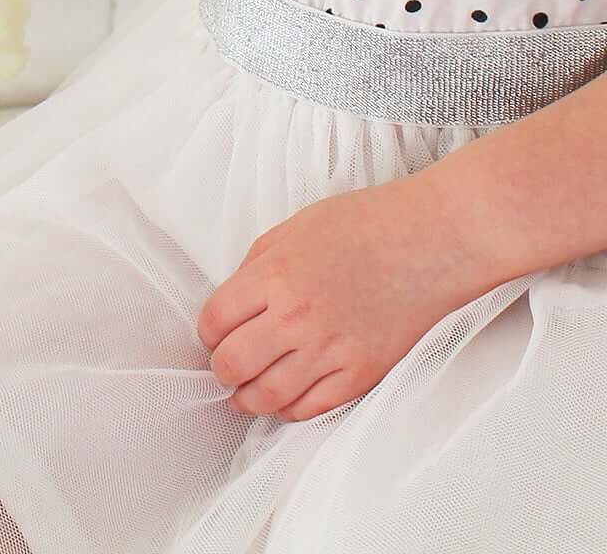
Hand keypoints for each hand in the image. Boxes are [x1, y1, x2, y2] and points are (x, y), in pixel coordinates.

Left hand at [196, 177, 489, 423]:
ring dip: (248, 399)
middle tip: (224, 368)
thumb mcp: (291, 229)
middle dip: (221, 369)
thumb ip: (257, 266)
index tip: (212, 335)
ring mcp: (330, 350)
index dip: (207, 332)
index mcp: (273, 275)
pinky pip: (314, 408)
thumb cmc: (361, 225)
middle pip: (234, 363)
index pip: (216, 320)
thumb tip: (235, 301)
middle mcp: (295, 318)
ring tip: (243, 396)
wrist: (428, 243)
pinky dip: (291, 411)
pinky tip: (283, 403)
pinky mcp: (362, 374)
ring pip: (269, 395)